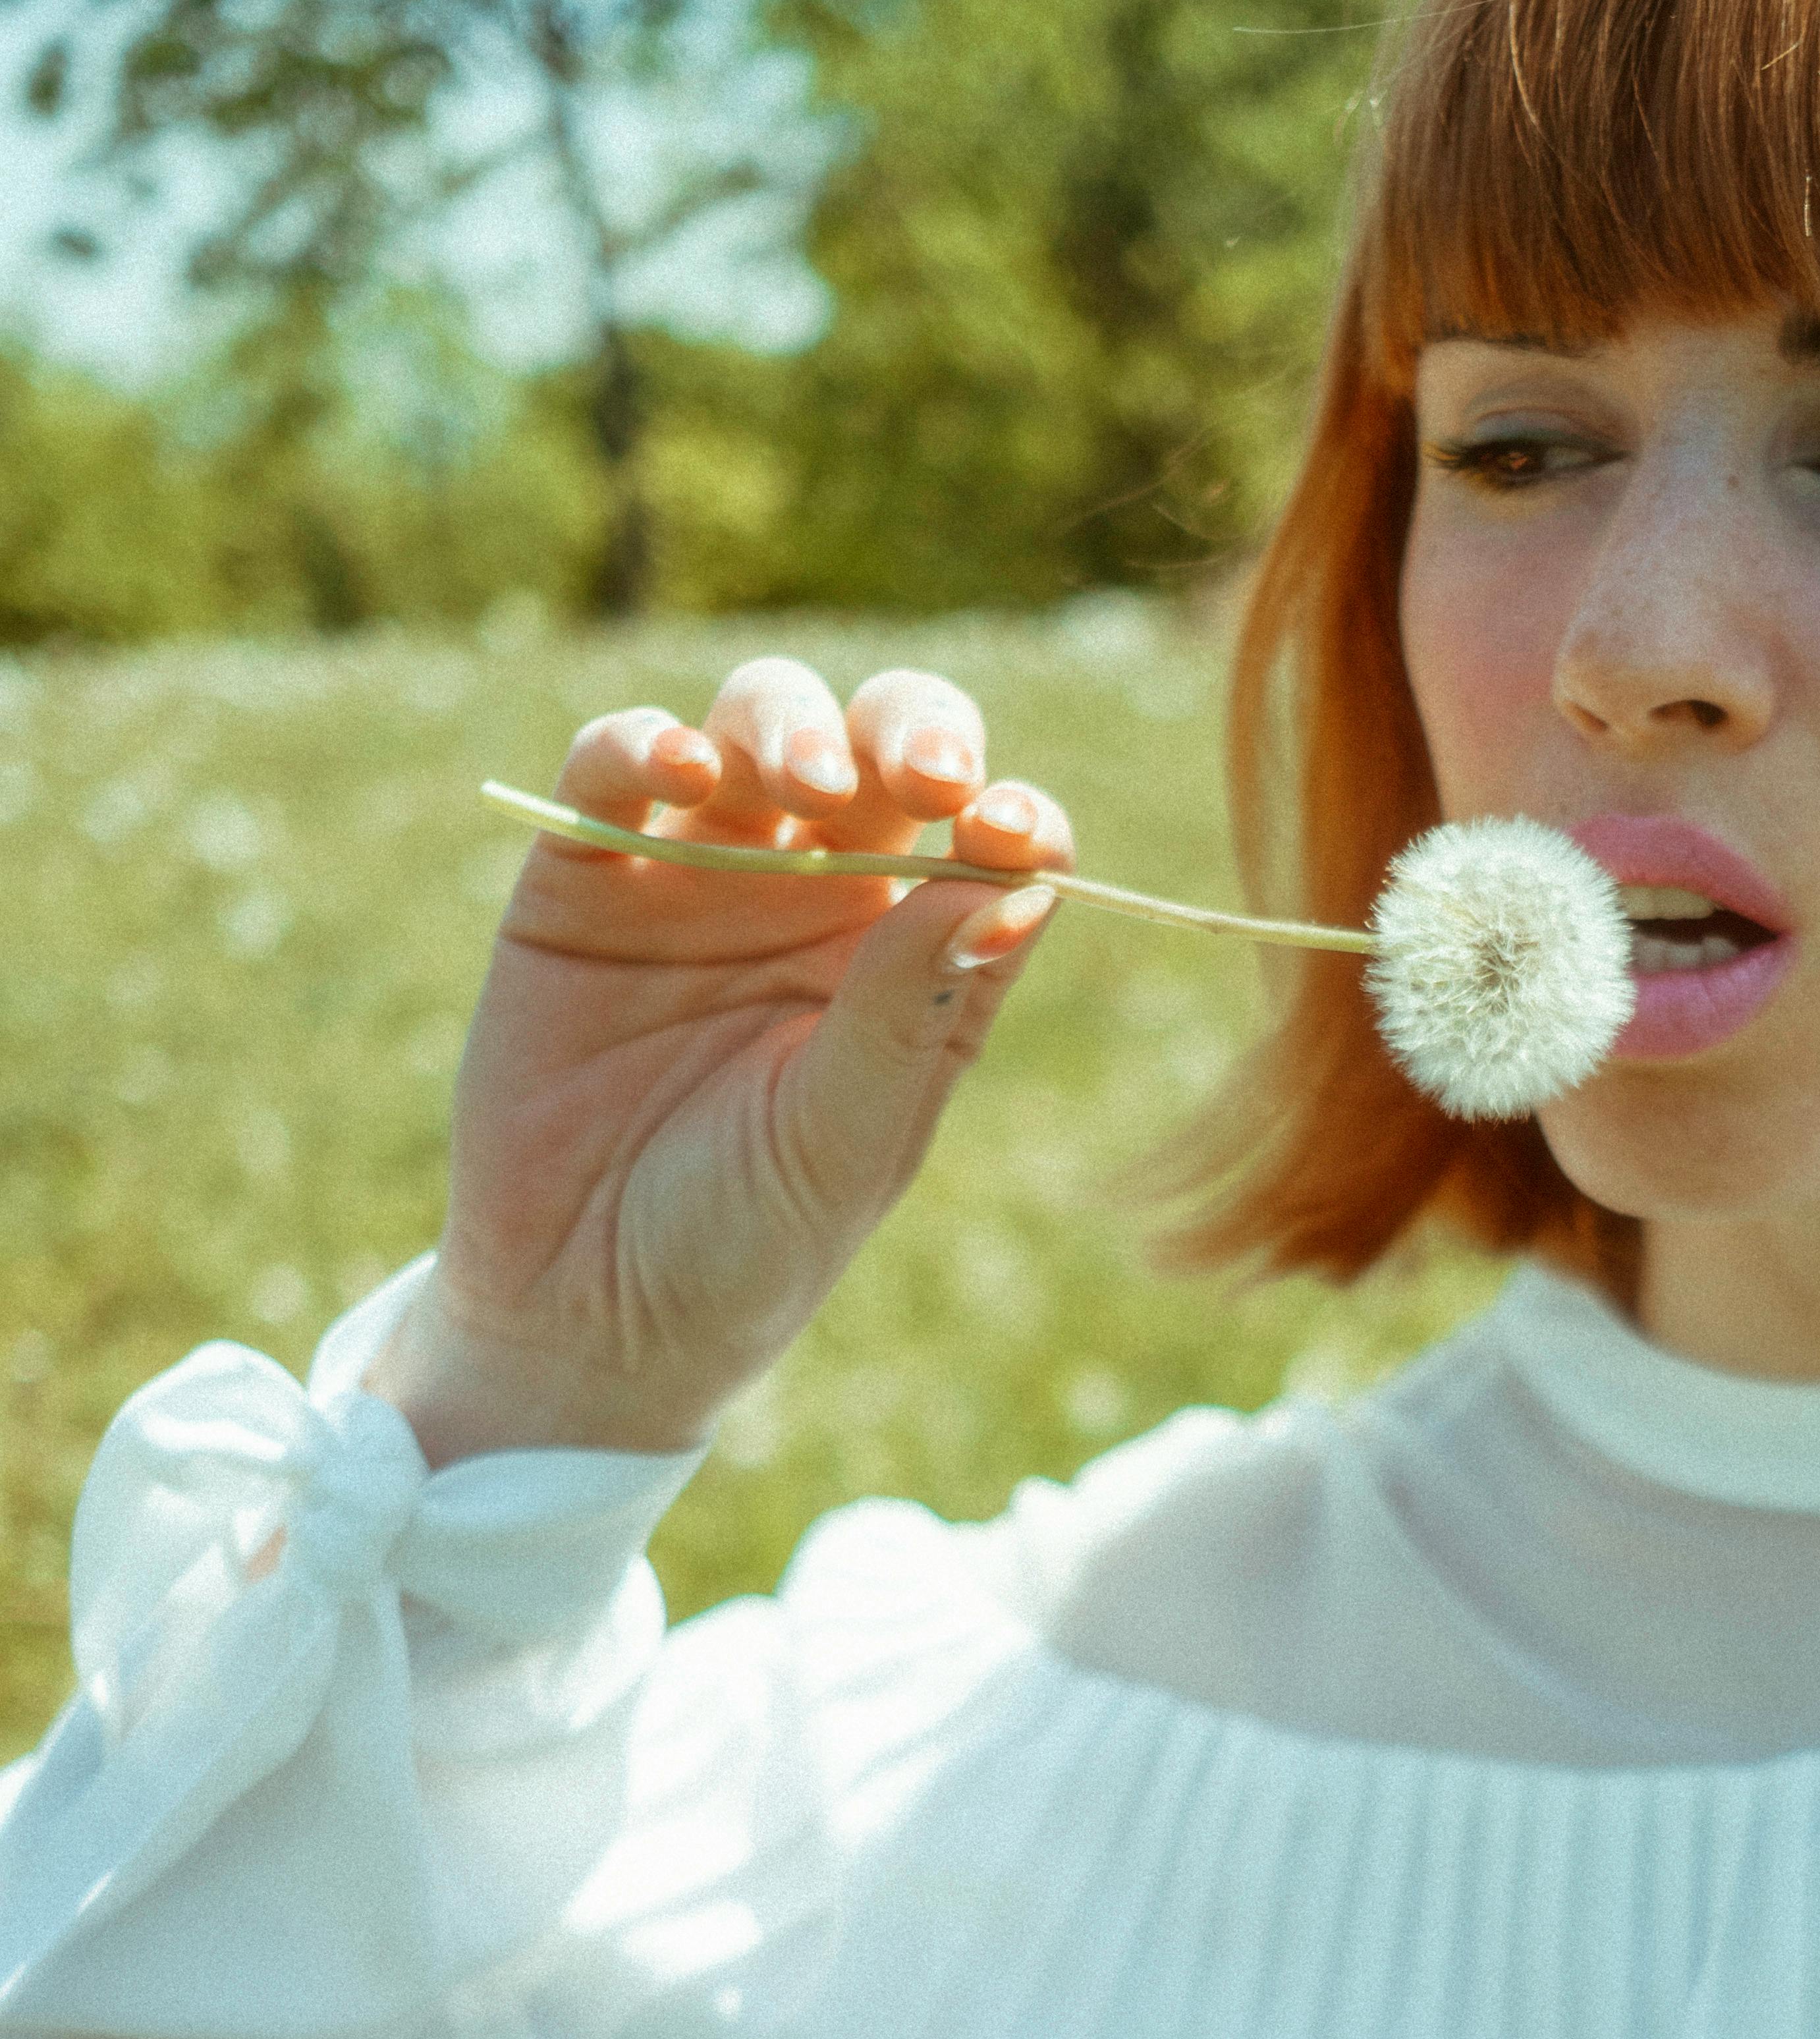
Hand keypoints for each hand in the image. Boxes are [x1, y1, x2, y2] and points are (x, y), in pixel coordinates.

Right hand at [365, 655, 1069, 1465]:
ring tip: (801, 787)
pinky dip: (642, 742)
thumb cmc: (744, 1242)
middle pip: (884, 748)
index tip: (1007, 833)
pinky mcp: (585, 876)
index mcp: (917, 958)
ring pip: (761, 725)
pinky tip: (676, 768)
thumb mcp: (843, 1137)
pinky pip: (614, 767)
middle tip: (920, 779)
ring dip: (789, 726)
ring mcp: (704, 871)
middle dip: (909, 732)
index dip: (1010, 815)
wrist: (582, 1313)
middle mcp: (822, 894)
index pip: (989, 840)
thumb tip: (1018, 881)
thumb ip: (911, 1007)